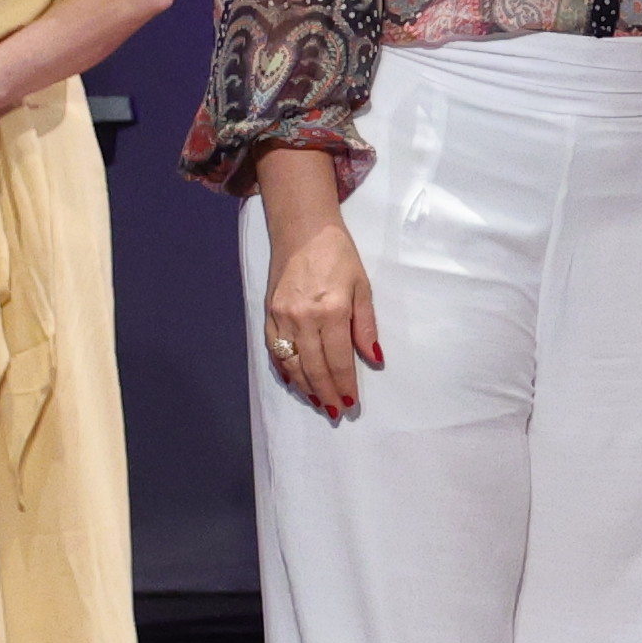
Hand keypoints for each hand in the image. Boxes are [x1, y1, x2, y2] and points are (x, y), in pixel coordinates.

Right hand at [263, 213, 382, 417]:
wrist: (303, 230)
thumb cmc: (338, 256)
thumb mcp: (362, 287)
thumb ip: (366, 326)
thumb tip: (373, 359)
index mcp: (331, 312)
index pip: (338, 360)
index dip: (345, 385)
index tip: (351, 403)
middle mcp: (303, 318)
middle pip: (314, 368)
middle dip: (326, 393)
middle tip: (335, 412)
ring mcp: (281, 317)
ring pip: (292, 363)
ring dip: (305, 387)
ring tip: (318, 402)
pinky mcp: (268, 313)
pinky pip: (274, 350)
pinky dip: (285, 368)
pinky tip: (294, 381)